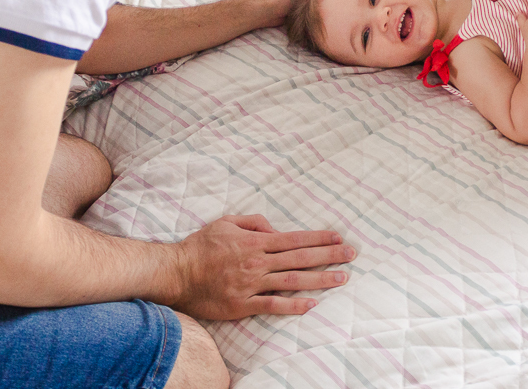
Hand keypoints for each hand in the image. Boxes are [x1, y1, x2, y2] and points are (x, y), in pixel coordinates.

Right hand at [173, 214, 355, 319]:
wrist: (176, 273)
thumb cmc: (201, 246)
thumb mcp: (226, 222)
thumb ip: (253, 221)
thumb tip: (275, 229)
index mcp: (255, 241)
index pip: (294, 239)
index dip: (319, 238)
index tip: (339, 238)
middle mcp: (257, 262)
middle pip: (301, 258)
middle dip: (329, 255)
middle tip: (351, 255)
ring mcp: (252, 284)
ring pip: (293, 281)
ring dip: (320, 279)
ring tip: (342, 278)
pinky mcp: (243, 304)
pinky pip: (273, 305)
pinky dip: (294, 305)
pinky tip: (312, 304)